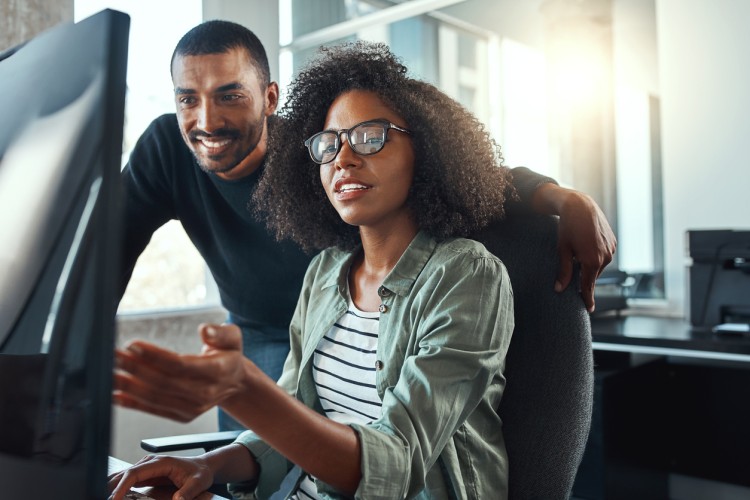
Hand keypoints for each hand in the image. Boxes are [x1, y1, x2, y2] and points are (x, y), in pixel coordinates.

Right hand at [108, 454, 213, 499]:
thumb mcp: (198, 483)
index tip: (114, 499)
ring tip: (102, 497)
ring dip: (111, 487)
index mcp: (161, 462)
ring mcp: (146, 467)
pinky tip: (111, 496)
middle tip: (101, 499)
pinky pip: (127, 480)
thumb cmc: (200, 473)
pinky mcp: (145, 474)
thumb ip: (188, 492)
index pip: (134, 473)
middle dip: (110, 488)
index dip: (121, 487)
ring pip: (122, 475)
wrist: (203, 467)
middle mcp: (150, 462)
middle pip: (124, 473)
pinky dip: (117, 488)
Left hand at [113, 323, 249, 421]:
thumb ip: (220, 333)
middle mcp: (205, 393)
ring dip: (129, 386)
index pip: (180, 365)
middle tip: (113, 355)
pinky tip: (116, 394)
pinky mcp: (182, 415)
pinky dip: (133, 403)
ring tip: (109, 373)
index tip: (132, 345)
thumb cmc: (228, 354)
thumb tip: (205, 330)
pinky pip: (154, 409)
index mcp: (218, 371)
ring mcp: (193, 407)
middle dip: (135, 368)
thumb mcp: (233, 337)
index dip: (155, 356)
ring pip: (155, 397)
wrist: (234, 383)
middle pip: (163, 382)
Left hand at [554, 189, 616, 311]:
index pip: (588, 286)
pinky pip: (604, 256)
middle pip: (592, 276)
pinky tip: (587, 245)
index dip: (587, 299)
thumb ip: (563, 271)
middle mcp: (604, 258)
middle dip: (584, 276)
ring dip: (590, 264)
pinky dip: (596, 256)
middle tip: (574, 267)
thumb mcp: (563, 250)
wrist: (581, 206)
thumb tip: (559, 289)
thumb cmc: (568, 227)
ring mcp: (611, 250)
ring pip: (598, 266)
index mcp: (591, 261)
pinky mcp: (613, 243)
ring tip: (579, 250)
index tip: (588, 309)